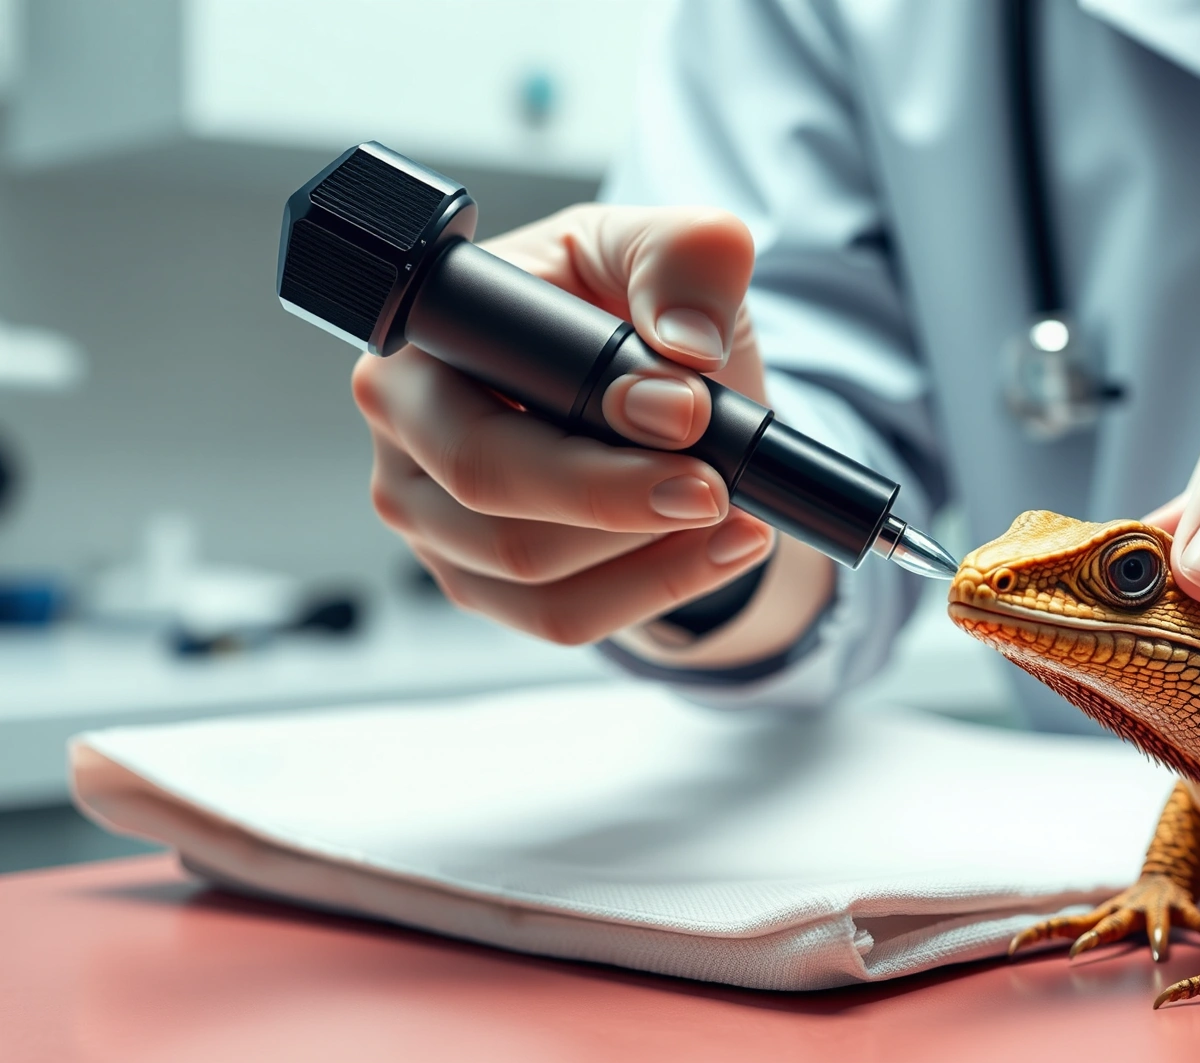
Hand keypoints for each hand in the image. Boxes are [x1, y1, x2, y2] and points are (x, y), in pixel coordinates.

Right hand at [352, 204, 832, 662]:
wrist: (662, 388)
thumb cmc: (639, 305)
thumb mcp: (674, 248)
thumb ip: (684, 259)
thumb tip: (684, 348)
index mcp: (419, 343)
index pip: (473, 417)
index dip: (580, 439)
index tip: (690, 421)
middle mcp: (404, 435)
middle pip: (493, 509)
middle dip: (621, 504)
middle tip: (718, 490)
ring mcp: (432, 520)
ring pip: (534, 576)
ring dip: (651, 553)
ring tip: (736, 511)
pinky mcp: (479, 579)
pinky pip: (561, 616)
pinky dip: (655, 589)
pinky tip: (723, 550)